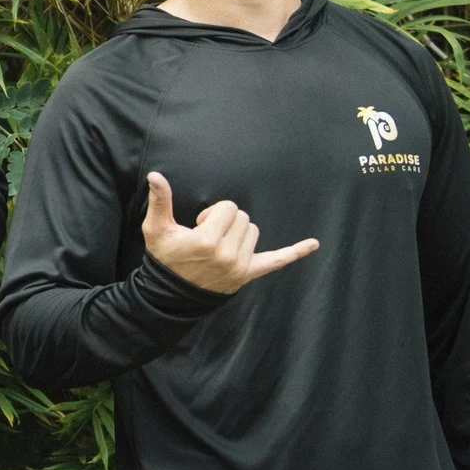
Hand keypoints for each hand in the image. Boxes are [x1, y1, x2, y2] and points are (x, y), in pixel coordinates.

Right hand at [140, 171, 317, 294]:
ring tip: (220, 245)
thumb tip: (156, 175)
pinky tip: (313, 244)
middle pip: (243, 217)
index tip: (199, 226)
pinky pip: (277, 260)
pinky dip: (295, 252)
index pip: (228, 208)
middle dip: (226, 221)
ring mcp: (240, 266)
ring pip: (253, 231)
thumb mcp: (156, 229)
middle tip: (208, 236)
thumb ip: (159, 201)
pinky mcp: (249, 274)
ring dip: (239, 233)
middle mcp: (227, 254)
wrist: (172, 294)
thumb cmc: (166, 258)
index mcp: (207, 241)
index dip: (213, 213)